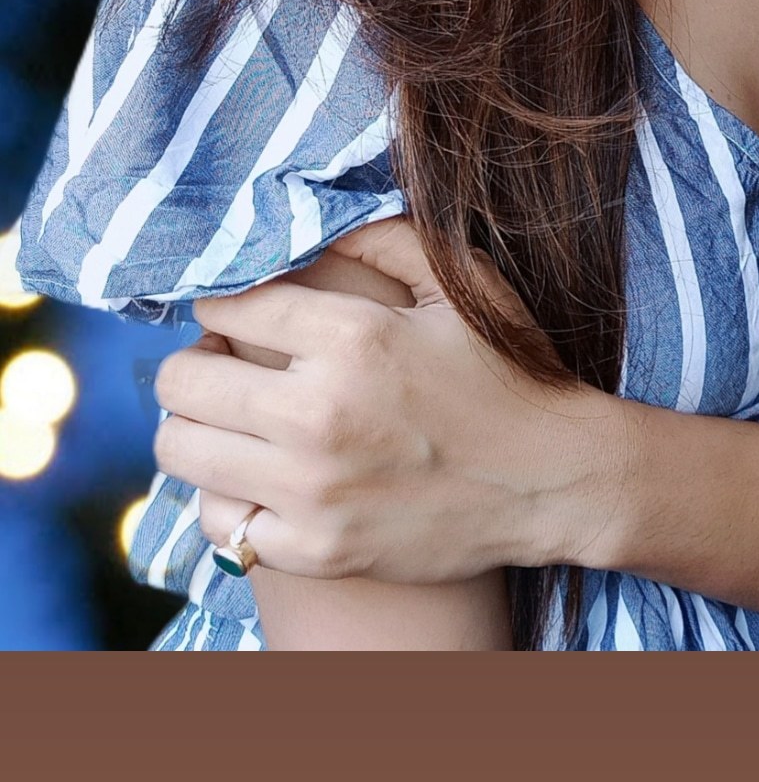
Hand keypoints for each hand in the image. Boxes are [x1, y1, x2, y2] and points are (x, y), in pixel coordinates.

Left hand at [151, 219, 623, 581]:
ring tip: (235, 423)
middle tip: (225, 367)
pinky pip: (221, 526)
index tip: (234, 314)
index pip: (226, 308)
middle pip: (182, 381)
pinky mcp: (317, 551)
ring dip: (197, 429)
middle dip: (195, 364)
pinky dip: (228, 501)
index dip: (221, 305)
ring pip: (181, 451)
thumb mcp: (457, 285)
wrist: (555, 482)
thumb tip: (312, 230)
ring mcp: (313, 492)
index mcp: (352, 339)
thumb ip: (382, 240)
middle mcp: (319, 415)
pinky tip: (260, 482)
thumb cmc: (506, 375)